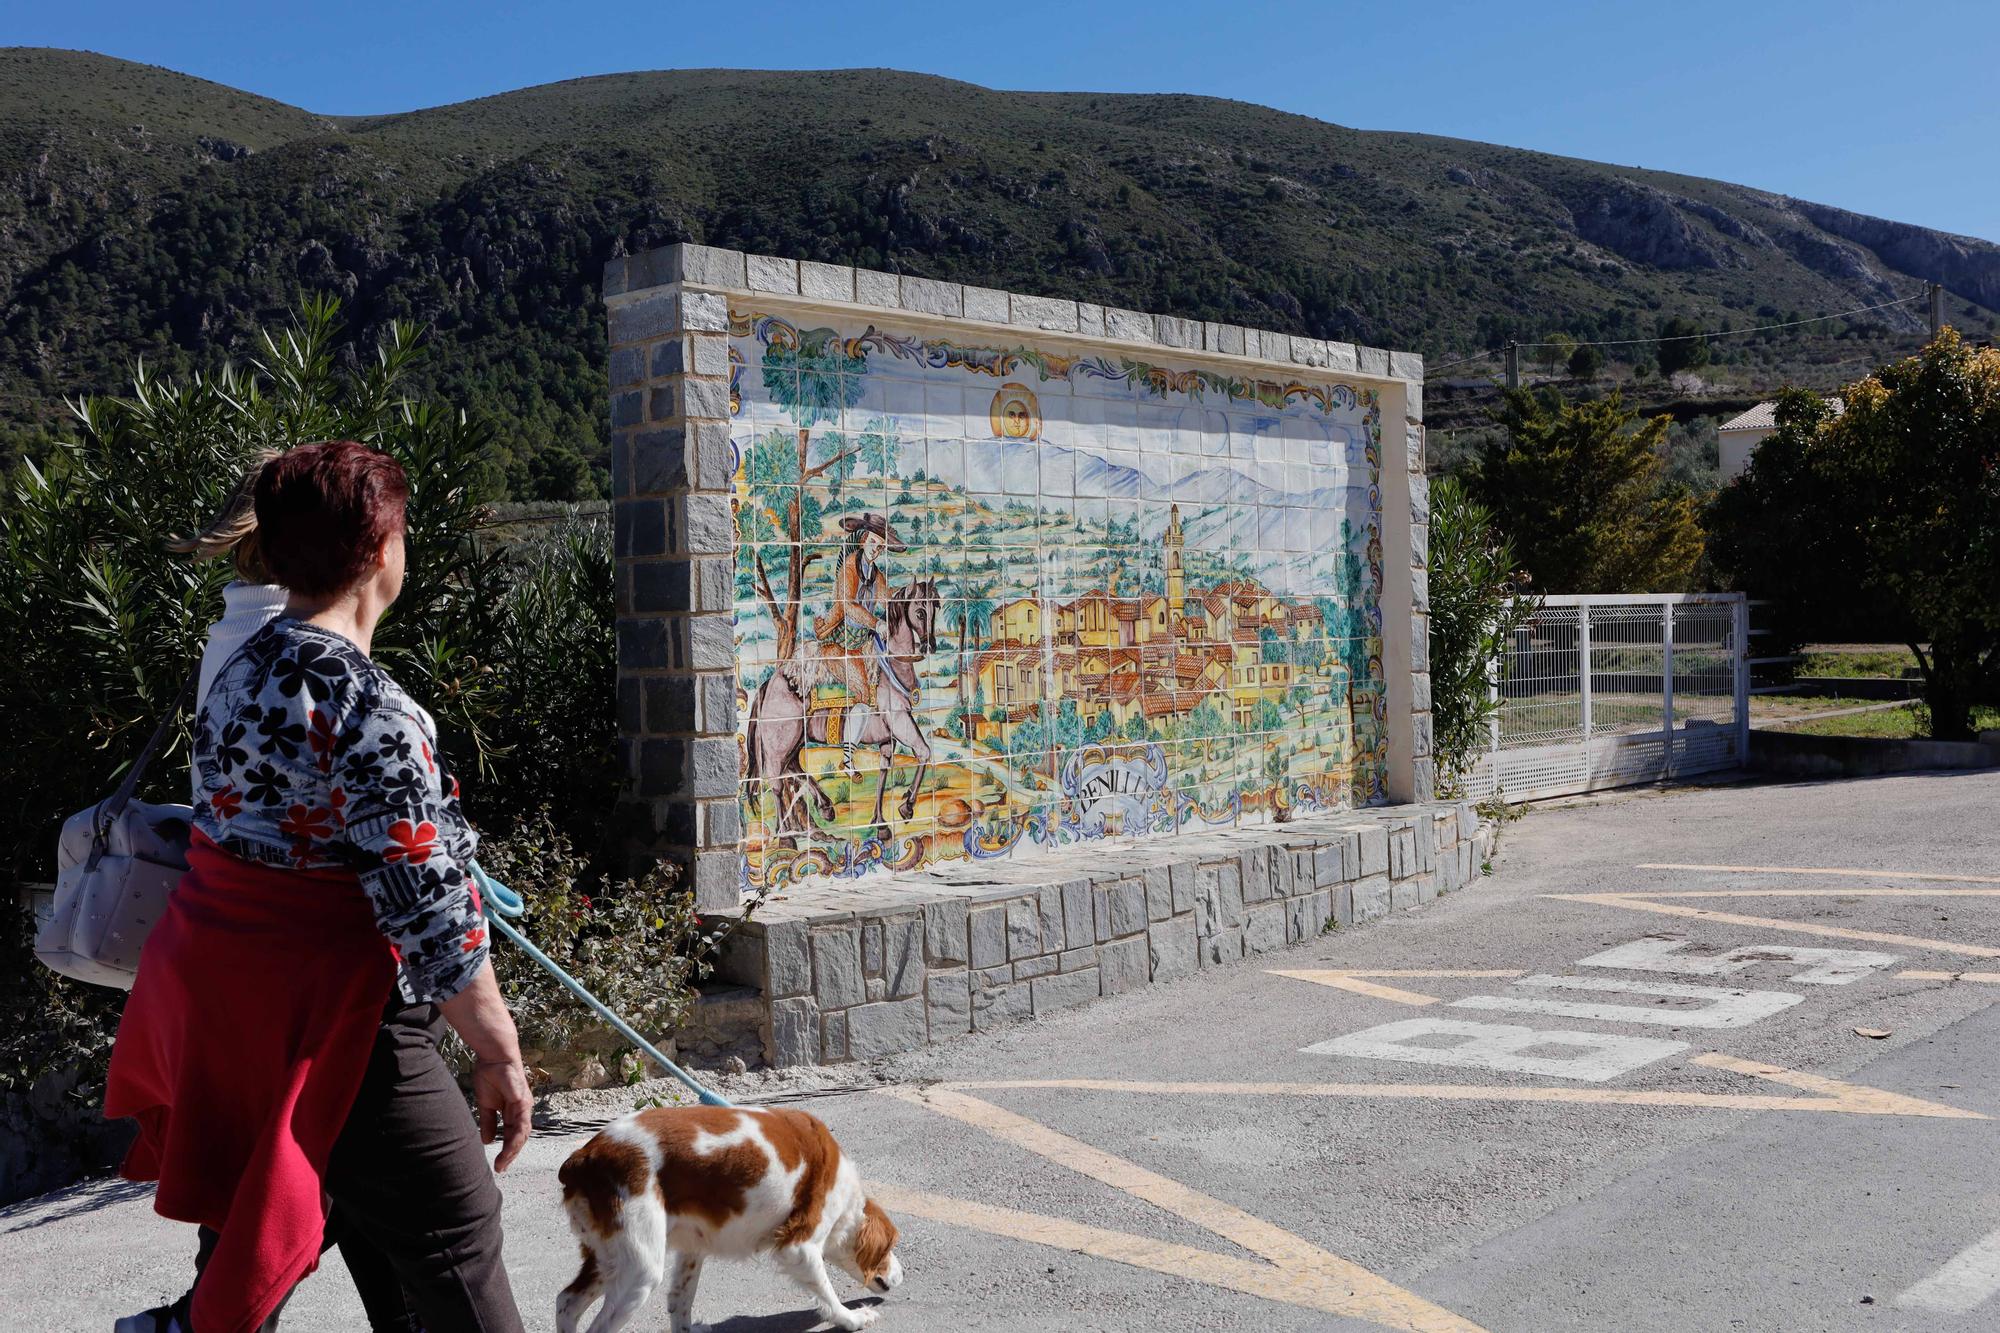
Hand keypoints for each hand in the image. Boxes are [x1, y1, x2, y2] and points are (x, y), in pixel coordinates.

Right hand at [472, 1056, 532, 1171]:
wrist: (493, 1058)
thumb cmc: (491, 1076)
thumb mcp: (486, 1105)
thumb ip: (488, 1122)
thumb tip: (488, 1141)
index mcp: (513, 1111)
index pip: (513, 1135)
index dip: (507, 1150)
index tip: (499, 1164)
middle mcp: (522, 1110)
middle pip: (520, 1138)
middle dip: (510, 1154)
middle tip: (500, 1168)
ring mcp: (524, 1106)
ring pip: (522, 1134)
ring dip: (513, 1150)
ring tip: (503, 1162)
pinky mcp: (523, 1102)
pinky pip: (521, 1123)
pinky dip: (516, 1137)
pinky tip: (509, 1148)